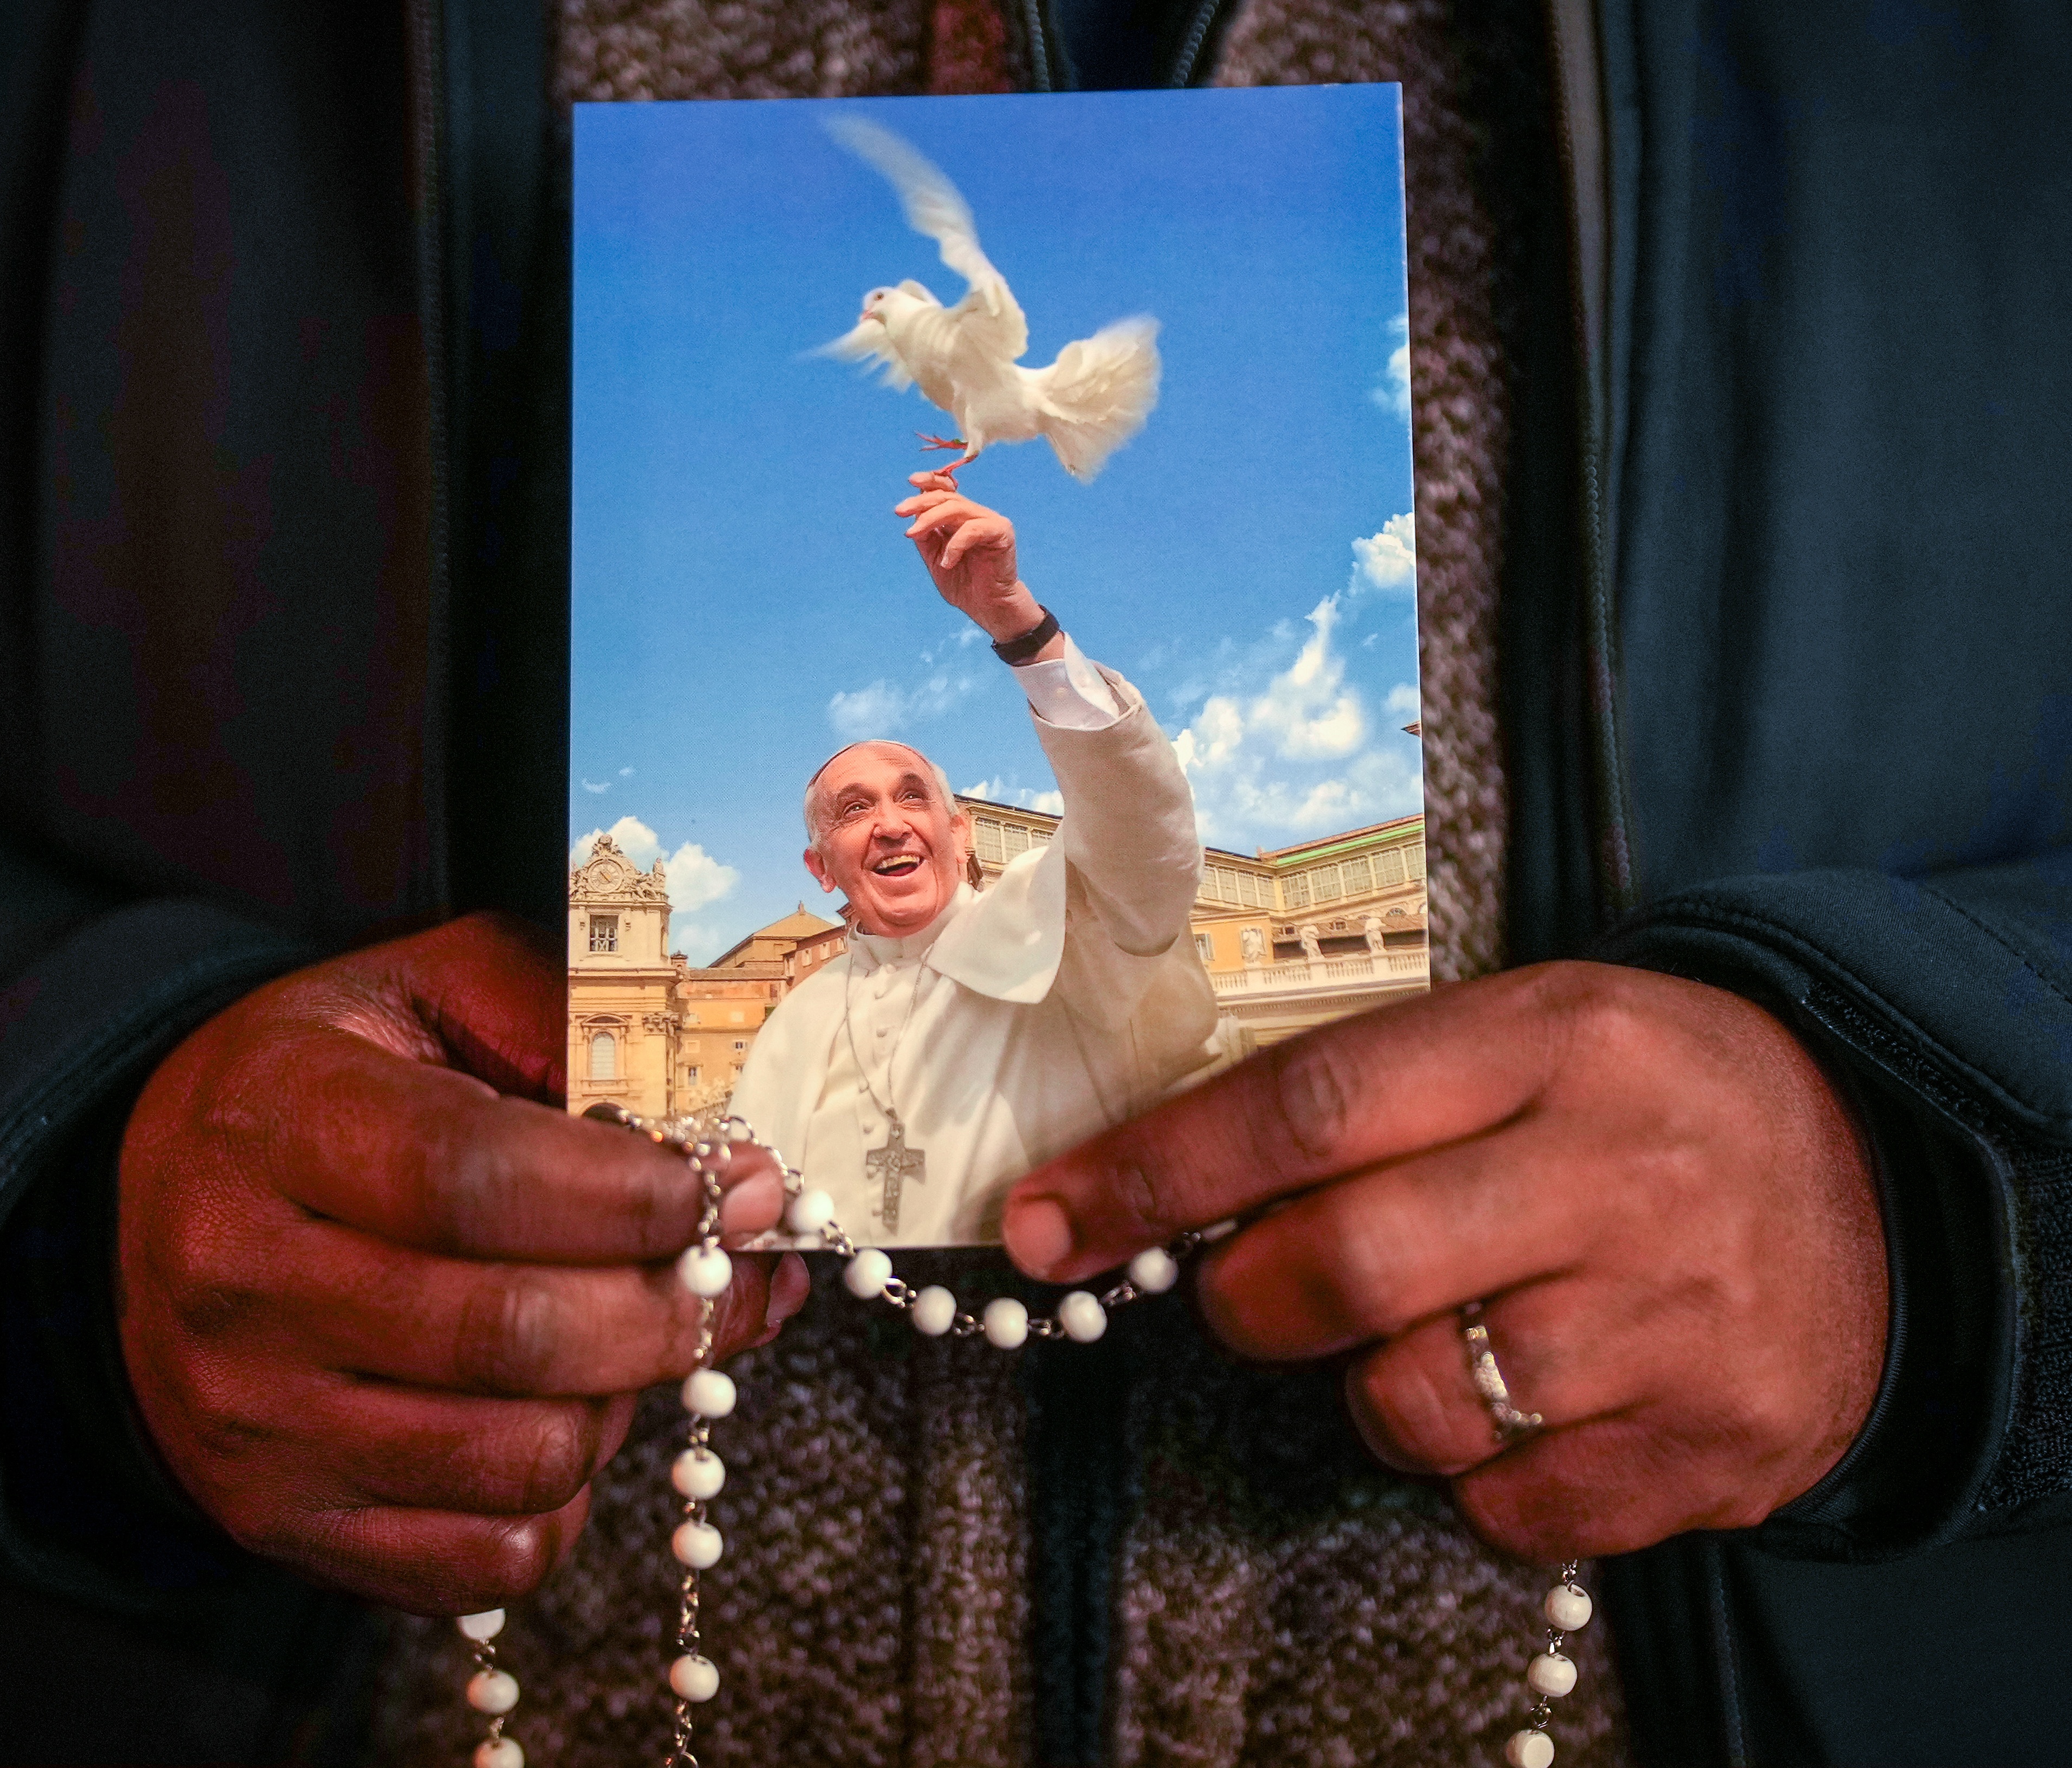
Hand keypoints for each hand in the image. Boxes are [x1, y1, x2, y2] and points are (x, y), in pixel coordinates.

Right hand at [118, 913, 806, 1613]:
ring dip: (624, 1399)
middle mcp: (243, 1281)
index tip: (738, 1187)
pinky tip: (561, 1410)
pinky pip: (490, 1558)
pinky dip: (565, 1496)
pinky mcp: (280, 1520)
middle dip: (676, 1305)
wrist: (156, 1205)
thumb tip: (719, 1144)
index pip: (475, 1180)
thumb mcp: (425, 993)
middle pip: (517, 1334)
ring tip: (629, 1332)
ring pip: (525, 1459)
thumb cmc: (323, 1086)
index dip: (635, 1195)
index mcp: (273, 1121)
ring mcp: (255, 1421)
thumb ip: (563, 1024)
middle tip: (741, 1266)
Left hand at [894, 470, 1046, 646]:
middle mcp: (975, 515)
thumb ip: (925, 537)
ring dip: (930, 519)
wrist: (986, 607)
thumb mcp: (935, 558)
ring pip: (957, 508)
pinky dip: (956, 544)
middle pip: (947, 497)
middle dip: (920, 502)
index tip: (911, 481)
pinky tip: (947, 562)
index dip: (929, 481)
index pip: (945, 490)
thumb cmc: (963, 583)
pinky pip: (973, 529)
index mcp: (960, 518)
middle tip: (899, 511)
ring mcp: (990, 521)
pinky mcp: (1002, 532)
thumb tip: (911, 516)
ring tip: (913, 534)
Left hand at [1000, 961, 1887, 1560]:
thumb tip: (1160, 1185)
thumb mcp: (1531, 1033)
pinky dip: (1478, 1474)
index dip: (1150, 1175)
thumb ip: (1367, 1095)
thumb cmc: (1651, 1098)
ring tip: (1441, 1334)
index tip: (1039, 1225)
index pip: (1305, 1106)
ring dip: (1374, 1391)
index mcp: (1551, 1041)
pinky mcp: (1712, 1448)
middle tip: (1251, 1293)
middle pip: (1344, 1269)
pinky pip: (1508, 1506)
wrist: (1886, 1185)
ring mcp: (1670, 1323)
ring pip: (1414, 1406)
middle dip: (1251, 1300)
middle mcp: (1613, 1175)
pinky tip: (1531, 1400)